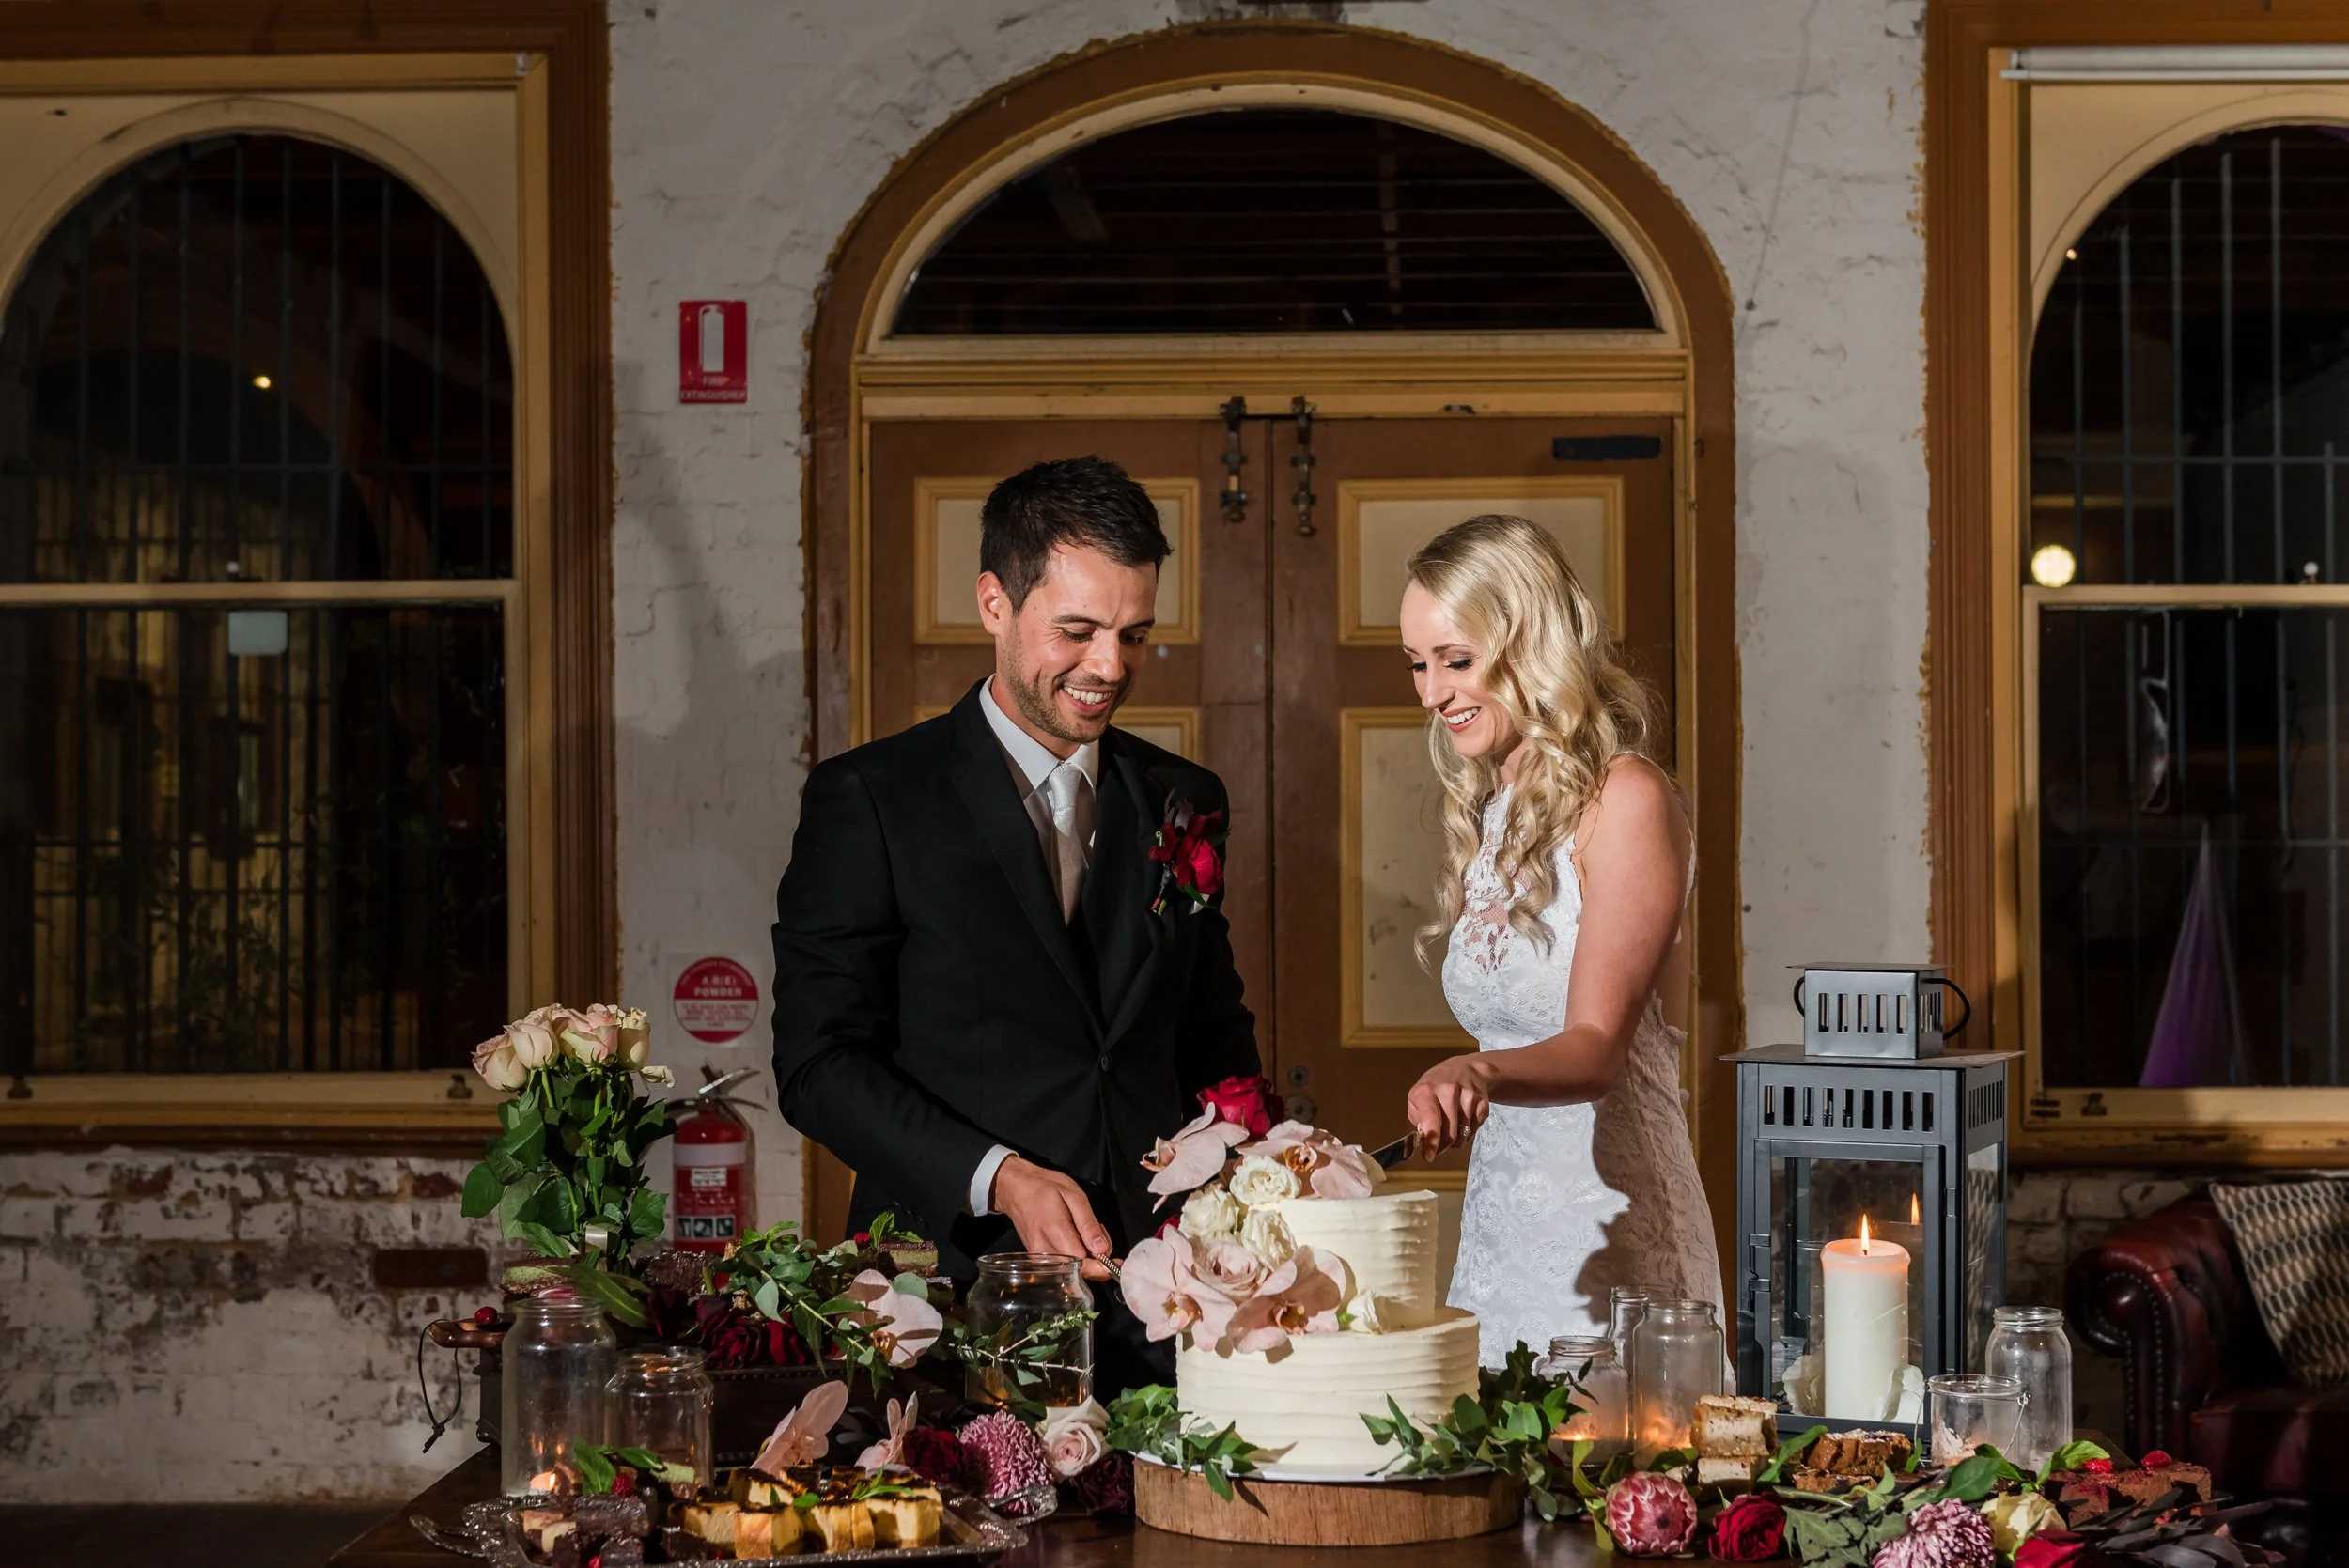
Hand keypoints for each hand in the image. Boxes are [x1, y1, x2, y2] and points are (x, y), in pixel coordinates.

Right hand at [990, 1155, 1116, 1279]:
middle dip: (1098, 1259)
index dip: (1104, 1265)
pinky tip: (1074, 1238)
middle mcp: (1046, 1252)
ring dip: (1087, 1257)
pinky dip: (1075, 1256)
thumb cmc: (1045, 1187)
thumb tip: (1102, 1250)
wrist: (1016, 1189)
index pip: (1086, 1265)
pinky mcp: (1038, 1260)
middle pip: (1081, 1271)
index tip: (1116, 1262)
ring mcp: (1039, 1258)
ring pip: (1073, 1270)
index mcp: (1056, 1234)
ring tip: (1084, 1231)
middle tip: (1099, 1234)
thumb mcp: (1074, 1196)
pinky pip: (1063, 1266)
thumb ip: (1088, 1224)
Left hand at [1407, 1054, 1493, 1155]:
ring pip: (1462, 1135)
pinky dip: (1466, 1133)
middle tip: (1437, 1144)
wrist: (1466, 1069)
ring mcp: (1469, 1097)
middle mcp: (1449, 1091)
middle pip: (1449, 1134)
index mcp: (1428, 1090)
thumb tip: (1425, 1137)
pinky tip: (1462, 1120)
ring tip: (1450, 1126)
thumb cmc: (1436, 1086)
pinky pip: (1474, 1131)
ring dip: (1454, 1139)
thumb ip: (1418, 1119)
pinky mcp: (1483, 1104)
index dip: (1431, 1140)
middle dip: (1442, 1145)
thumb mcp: (1417, 1097)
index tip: (1428, 1155)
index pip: (1431, 1118)